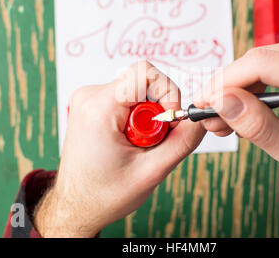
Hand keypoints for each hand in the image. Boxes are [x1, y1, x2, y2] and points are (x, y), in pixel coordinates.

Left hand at [34, 61, 205, 236]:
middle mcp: (90, 96)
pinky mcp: (93, 104)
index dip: (167, 92)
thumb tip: (201, 119)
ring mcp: (89, 99)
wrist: (76, 205)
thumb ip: (182, 143)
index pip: (144, 72)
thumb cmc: (104, 193)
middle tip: (152, 141)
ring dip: (147, 116)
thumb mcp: (150, 172)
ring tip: (139, 145)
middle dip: (157, 110)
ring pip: (136, 90)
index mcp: (99, 108)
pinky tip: (130, 141)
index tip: (169, 120)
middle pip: (142, 82)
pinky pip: (126, 97)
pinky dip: (137, 117)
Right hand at [195, 32, 278, 196]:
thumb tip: (217, 100)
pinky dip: (250, 83)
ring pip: (257, 60)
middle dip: (226, 89)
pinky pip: (267, 61)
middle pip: (255, 60)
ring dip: (236, 87)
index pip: (260, 64)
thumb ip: (254, 125)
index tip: (200, 103)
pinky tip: (242, 104)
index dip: (223, 82)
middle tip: (210, 117)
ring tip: (225, 117)